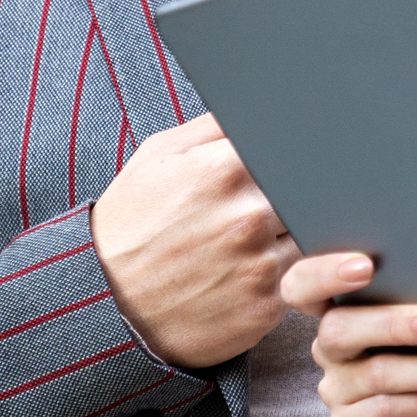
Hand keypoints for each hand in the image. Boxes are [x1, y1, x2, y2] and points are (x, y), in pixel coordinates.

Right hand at [91, 114, 299, 367]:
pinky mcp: (265, 307)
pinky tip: (253, 272)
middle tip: (273, 204)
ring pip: (310, 238)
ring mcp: (259, 265)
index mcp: (223, 169)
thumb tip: (262, 109)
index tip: (287, 166)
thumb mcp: (158, 157)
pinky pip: (303, 281)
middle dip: (297, 197)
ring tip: (257, 240)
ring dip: (294, 238)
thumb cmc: (132, 223)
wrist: (106, 302)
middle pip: (310, 195)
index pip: (294, 149)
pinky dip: (289, 276)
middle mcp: (247, 216)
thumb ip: (214, 127)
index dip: (293, 158)